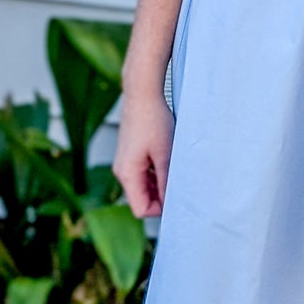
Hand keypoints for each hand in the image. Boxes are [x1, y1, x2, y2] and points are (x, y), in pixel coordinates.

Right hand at [113, 87, 174, 218]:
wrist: (142, 95)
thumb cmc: (153, 120)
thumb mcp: (165, 153)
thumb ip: (167, 180)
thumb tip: (172, 202)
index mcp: (127, 174)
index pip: (141, 209)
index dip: (161, 209)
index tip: (179, 197)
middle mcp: (122, 171)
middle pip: (141, 200)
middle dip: (161, 197)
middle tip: (181, 183)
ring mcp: (124, 164)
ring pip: (143, 188)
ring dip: (160, 185)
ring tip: (175, 168)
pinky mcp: (129, 156)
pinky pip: (142, 175)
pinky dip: (155, 174)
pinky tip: (168, 161)